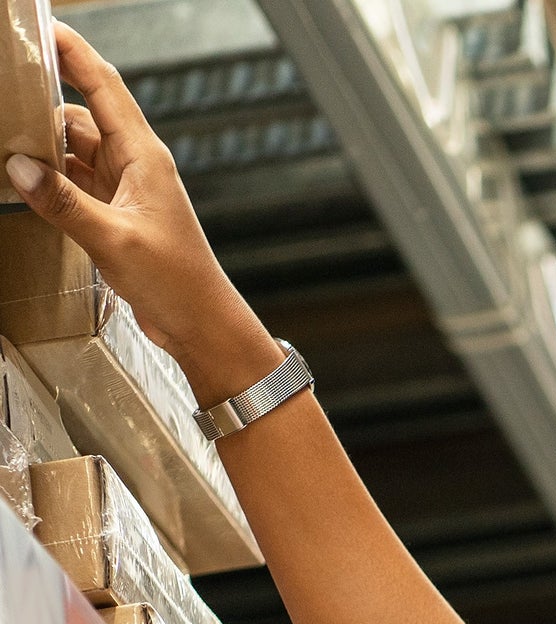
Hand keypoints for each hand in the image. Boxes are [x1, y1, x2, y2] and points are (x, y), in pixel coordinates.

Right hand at [4, 23, 279, 401]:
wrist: (203, 327)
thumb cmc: (177, 284)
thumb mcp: (115, 241)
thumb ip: (64, 203)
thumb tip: (17, 167)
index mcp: (143, 156)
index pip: (102, 84)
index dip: (70, 49)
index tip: (37, 24)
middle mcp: (134, 164)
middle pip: (78, 113)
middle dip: (40, 103)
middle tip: (2, 101)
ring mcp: (125, 189)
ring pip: (72, 149)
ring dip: (42, 148)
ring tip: (6, 147)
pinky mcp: (116, 214)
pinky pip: (74, 182)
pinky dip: (51, 179)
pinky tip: (26, 184)